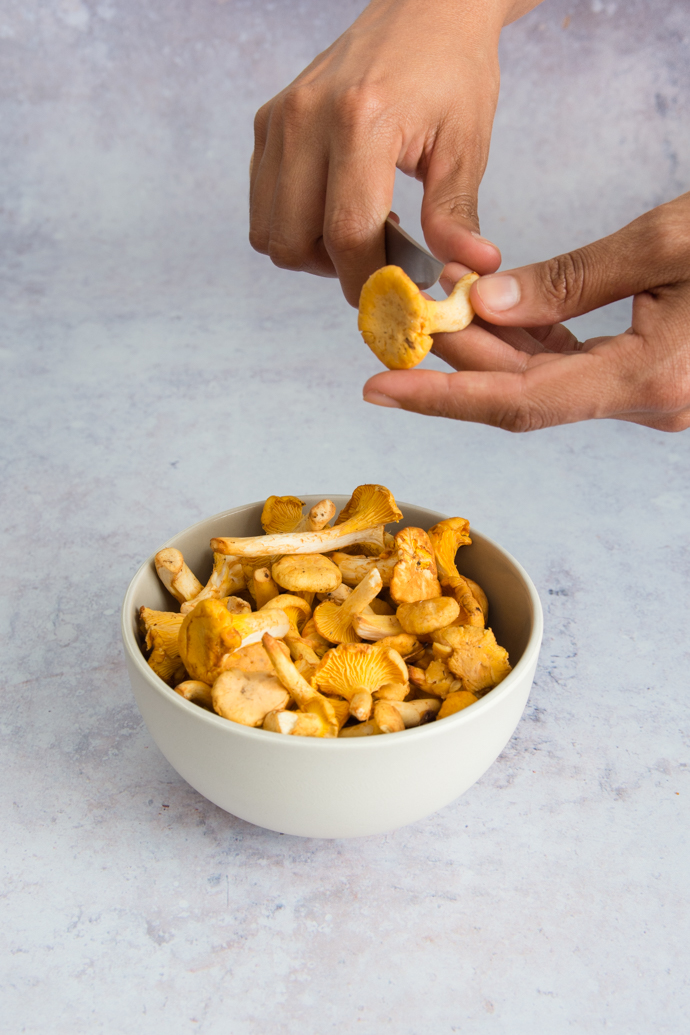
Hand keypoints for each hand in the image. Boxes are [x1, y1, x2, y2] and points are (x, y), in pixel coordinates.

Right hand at [250, 0, 535, 305]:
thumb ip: (456, 215)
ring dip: (309, 251)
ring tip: (356, 230)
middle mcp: (307, 118)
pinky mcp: (267, 121)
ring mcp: (280, 119)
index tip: (395, 297)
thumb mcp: (466, 145)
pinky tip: (336, 206)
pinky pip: (262, 204)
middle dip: (335, 270)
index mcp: (362, 121)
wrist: (425, 9)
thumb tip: (471, 271)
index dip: (368, 282)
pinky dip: (293, 223)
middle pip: (292, 243)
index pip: (346, 234)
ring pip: (268, 232)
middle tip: (376, 258)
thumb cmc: (452, 72)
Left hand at [363, 192, 689, 431]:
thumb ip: (570, 281)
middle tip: (402, 318)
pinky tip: (494, 314)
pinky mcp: (652, 376)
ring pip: (545, 382)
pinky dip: (529, 344)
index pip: (520, 402)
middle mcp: (648, 403)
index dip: (443, 398)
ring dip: (489, 350)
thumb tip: (488, 304)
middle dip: (458, 358)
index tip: (379, 389)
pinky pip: (573, 368)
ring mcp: (650, 395)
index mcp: (651, 381)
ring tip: (437, 308)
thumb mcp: (666, 243)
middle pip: (525, 392)